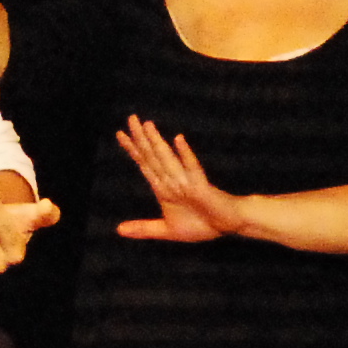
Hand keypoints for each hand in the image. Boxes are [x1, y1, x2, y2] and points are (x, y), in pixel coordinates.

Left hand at [114, 116, 246, 242]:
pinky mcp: (202, 187)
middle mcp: (173, 181)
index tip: (120, 133)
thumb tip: (118, 230)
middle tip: (131, 118)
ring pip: (168, 159)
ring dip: (157, 142)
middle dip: (141, 138)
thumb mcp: (167, 230)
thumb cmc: (202, 224)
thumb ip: (144, 228)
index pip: (145, 164)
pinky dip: (185, 155)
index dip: (133, 149)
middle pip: (153, 156)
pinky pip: (192, 168)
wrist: (229, 226)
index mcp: (164, 188)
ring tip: (147, 125)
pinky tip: (179, 140)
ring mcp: (187, 182)